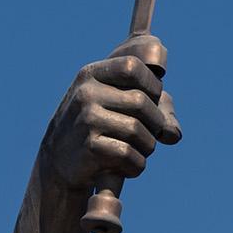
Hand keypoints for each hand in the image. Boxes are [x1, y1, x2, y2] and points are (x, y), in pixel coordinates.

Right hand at [40, 32, 182, 191]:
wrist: (58, 163)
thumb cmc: (97, 128)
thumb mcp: (114, 101)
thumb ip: (150, 98)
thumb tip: (173, 132)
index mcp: (91, 74)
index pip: (133, 66)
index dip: (151, 84)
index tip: (150, 99)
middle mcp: (86, 93)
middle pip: (142, 102)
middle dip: (154, 123)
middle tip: (146, 134)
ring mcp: (86, 119)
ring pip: (139, 131)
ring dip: (146, 148)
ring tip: (133, 151)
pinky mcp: (90, 148)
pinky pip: (130, 155)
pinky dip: (135, 166)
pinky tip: (124, 167)